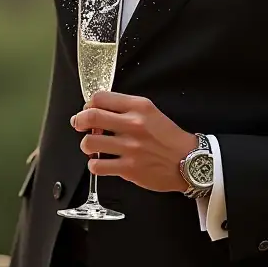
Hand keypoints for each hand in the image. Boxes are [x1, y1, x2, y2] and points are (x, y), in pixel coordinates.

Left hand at [70, 92, 197, 193]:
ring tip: (93, 146)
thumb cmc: (169, 137)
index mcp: (139, 107)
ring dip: (86, 144)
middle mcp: (133, 125)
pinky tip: (101, 162)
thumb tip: (98, 109)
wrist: (189, 160)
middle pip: (90, 116)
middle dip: (78, 121)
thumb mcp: (151, 112)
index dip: (88, 104)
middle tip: (79, 124)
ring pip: (89, 142)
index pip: (101, 97)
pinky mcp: (129, 169)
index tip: (88, 110)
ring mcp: (130, 148)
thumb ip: (126, 108)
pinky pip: (97, 166)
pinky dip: (94, 164)